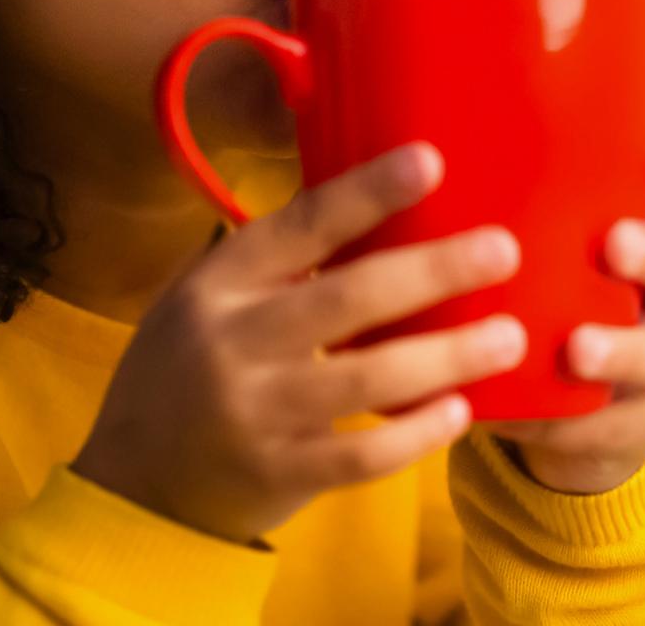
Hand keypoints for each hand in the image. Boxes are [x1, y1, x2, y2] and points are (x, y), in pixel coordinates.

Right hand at [71, 142, 527, 544]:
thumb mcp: (211, 297)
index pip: (301, 224)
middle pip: (348, 298)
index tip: (431, 161)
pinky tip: (460, 412)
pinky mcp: (276, 474)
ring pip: (365, 379)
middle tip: (503, 250)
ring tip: (509, 337)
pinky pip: (360, 457)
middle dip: (434, 271)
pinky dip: (414, 435)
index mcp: (221, 281)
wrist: (135, 483)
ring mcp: (254, 412)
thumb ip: (282, 260)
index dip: (367, 192)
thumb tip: (383, 195)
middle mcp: (233, 341)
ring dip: (446, 356)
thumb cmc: (193, 366)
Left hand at [479, 132, 644, 494]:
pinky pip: (612, 424)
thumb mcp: (536, 248)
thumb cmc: (539, 296)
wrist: (563, 414)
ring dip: (623, 348)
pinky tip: (532, 418)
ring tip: (577, 349)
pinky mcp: (627, 424)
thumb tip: (405, 148)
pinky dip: (573, 422)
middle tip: (614, 244)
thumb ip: (505, 210)